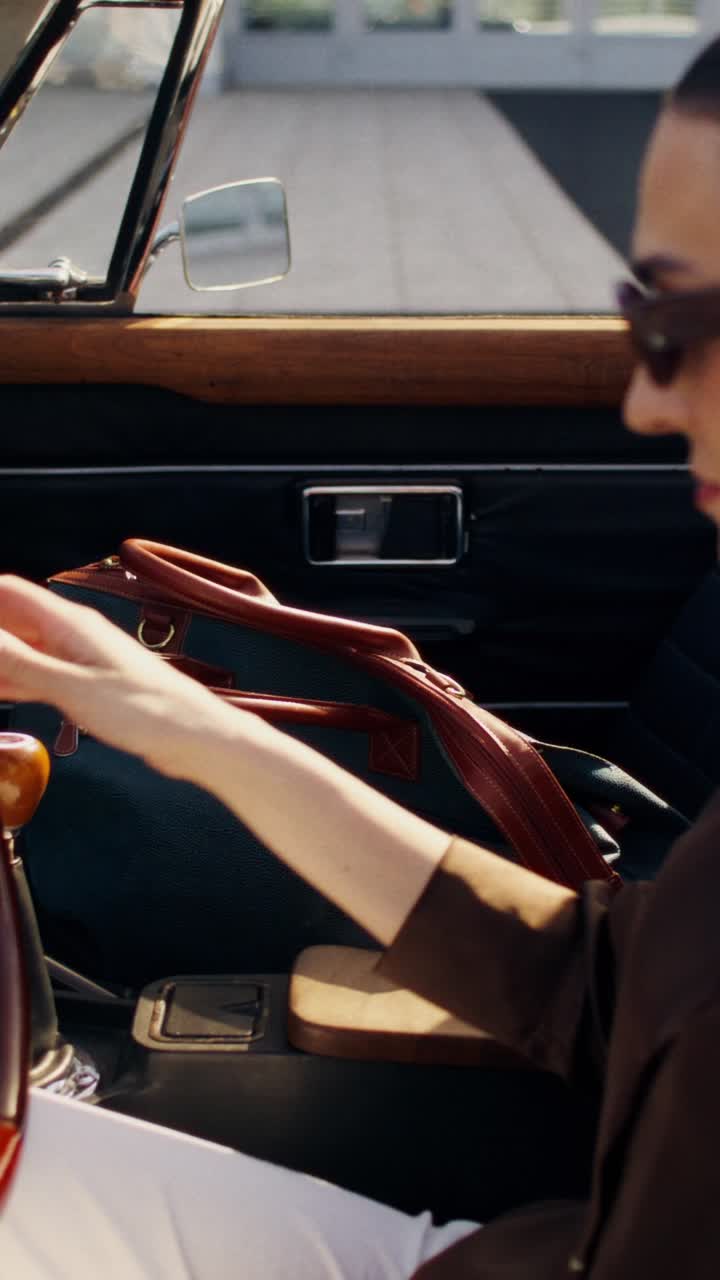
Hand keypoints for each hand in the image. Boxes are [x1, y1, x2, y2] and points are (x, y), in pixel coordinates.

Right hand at [0, 576, 234, 780]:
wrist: (194, 736)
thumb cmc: (148, 711)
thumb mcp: (73, 687)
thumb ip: (21, 661)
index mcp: (70, 624)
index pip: (8, 592)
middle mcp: (73, 634)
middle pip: (11, 620)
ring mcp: (81, 659)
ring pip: (23, 649)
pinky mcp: (89, 686)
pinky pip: (39, 674)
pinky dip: (15, 680)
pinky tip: (3, 691)